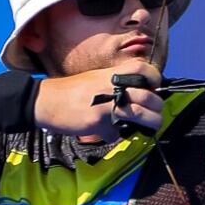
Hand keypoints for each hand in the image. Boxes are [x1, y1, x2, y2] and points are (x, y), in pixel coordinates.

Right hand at [32, 60, 164, 141]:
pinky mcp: (99, 120)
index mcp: (114, 73)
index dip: (155, 81)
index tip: (152, 90)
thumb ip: (118, 84)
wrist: (47, 100)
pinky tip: (106, 132)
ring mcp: (108, 103)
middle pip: (151, 97)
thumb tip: (137, 95)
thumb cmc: (72, 90)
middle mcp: (114, 86)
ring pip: (143, 115)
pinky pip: (116, 132)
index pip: (146, 70)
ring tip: (146, 126)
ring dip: (150, 123)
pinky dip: (113, 135)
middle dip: (157, 109)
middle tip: (152, 113)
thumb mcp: (98, 78)